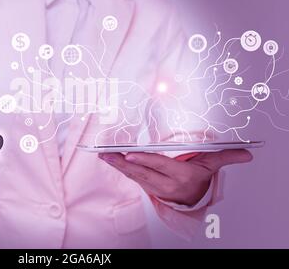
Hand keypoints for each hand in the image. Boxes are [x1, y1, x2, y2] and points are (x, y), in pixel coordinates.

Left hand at [99, 149, 252, 205]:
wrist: (194, 199)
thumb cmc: (200, 177)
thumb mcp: (213, 166)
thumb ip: (226, 157)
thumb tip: (247, 154)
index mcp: (181, 176)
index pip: (160, 166)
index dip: (144, 160)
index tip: (129, 154)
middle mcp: (166, 184)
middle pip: (142, 173)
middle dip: (123, 164)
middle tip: (107, 155)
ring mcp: (155, 188)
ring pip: (135, 177)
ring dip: (118, 167)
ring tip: (104, 156)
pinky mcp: (148, 188)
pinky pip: (133, 179)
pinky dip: (122, 170)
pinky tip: (111, 161)